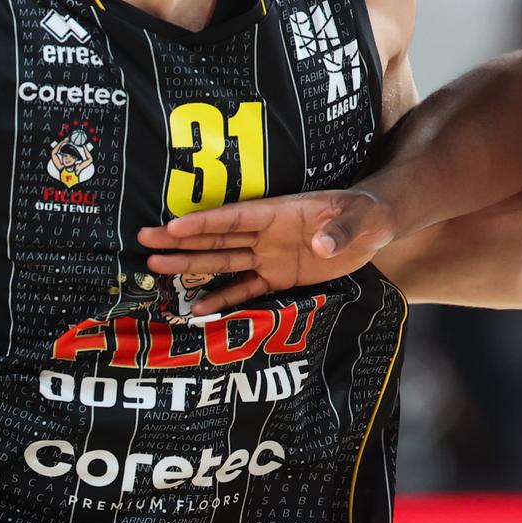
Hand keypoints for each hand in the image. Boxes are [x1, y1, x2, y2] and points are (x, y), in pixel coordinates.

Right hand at [138, 189, 398, 314]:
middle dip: (181, 240)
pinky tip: (197, 309)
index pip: (235, 218)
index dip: (204, 222)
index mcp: (280, 212)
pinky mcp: (280, 277)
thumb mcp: (359, 217)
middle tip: (145, 241)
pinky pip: (247, 289)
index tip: (172, 225)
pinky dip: (223, 299)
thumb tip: (320, 246)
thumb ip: (339, 231)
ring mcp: (270, 255)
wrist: (376, 227)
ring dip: (191, 265)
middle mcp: (267, 234)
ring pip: (224, 261)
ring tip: (156, 268)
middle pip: (218, 238)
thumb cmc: (366, 213)